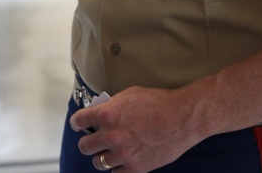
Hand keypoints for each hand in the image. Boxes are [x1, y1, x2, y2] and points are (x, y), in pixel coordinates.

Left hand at [69, 86, 199, 172]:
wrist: (183, 117)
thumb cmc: (159, 102)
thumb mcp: (129, 95)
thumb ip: (111, 105)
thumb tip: (100, 112)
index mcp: (107, 114)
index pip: (78, 121)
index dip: (78, 123)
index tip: (79, 125)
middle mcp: (111, 136)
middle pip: (85, 146)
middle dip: (88, 142)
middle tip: (93, 140)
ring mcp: (123, 154)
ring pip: (98, 163)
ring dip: (102, 157)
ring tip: (108, 152)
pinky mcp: (136, 167)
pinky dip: (117, 168)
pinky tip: (122, 161)